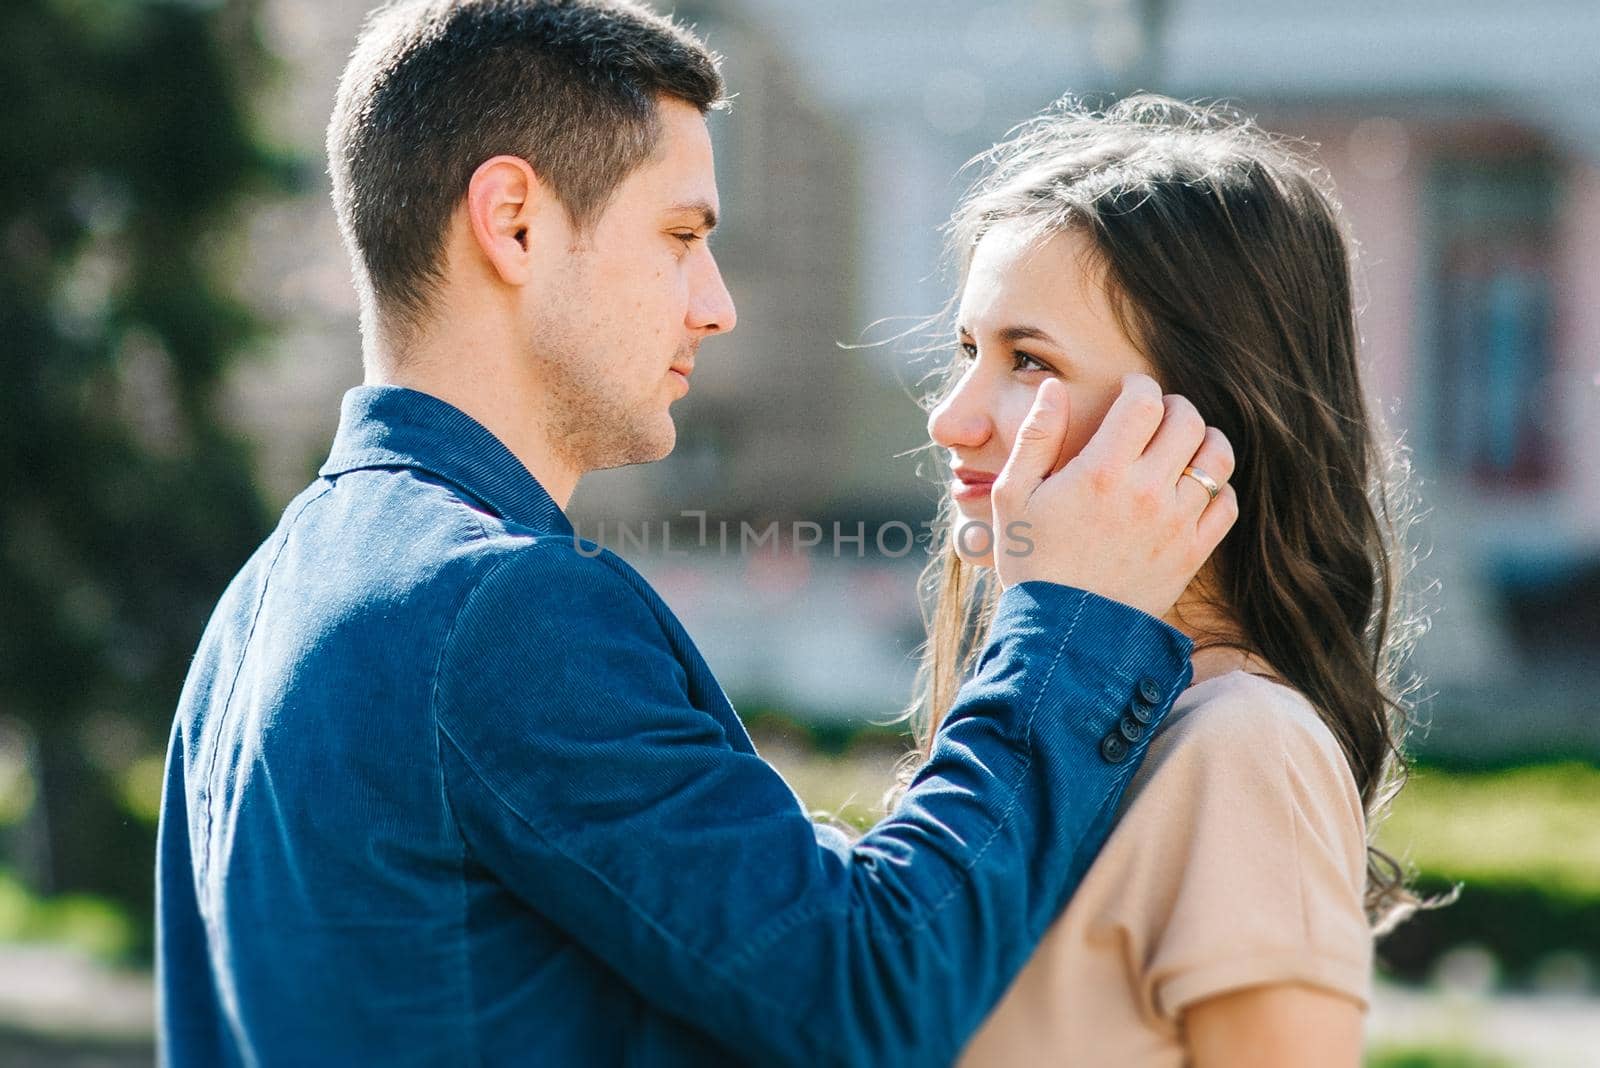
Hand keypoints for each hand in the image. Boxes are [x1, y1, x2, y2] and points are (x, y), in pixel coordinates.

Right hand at [989, 374, 1237, 618]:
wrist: (1063, 634)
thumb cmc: (1031, 562)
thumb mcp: (1012, 495)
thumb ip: (1036, 436)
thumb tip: (1054, 387)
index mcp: (1102, 472)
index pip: (1145, 401)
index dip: (1140, 384)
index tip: (1129, 390)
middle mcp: (1147, 493)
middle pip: (1188, 420)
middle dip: (1173, 407)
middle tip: (1154, 416)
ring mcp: (1176, 524)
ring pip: (1216, 457)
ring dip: (1201, 441)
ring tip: (1179, 446)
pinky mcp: (1193, 553)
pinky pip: (1225, 502)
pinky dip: (1215, 487)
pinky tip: (1189, 489)